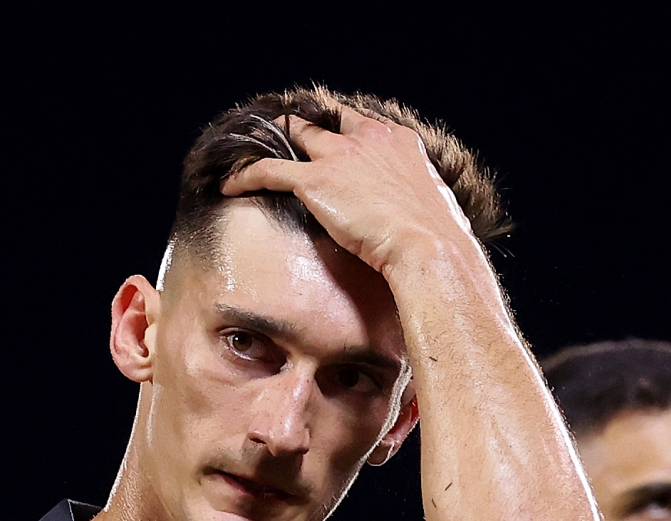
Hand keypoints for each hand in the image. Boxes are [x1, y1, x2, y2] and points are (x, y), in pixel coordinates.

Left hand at [216, 111, 476, 274]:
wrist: (430, 249)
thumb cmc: (440, 241)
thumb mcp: (434, 211)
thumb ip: (416, 205)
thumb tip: (418, 226)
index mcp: (399, 143)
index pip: (362, 123)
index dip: (344, 130)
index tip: (333, 141)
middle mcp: (368, 139)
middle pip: (327, 121)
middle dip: (307, 127)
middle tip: (288, 137)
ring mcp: (339, 156)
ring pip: (295, 135)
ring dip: (274, 141)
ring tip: (253, 148)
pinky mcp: (315, 180)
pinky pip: (267, 170)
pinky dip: (245, 175)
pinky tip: (230, 185)